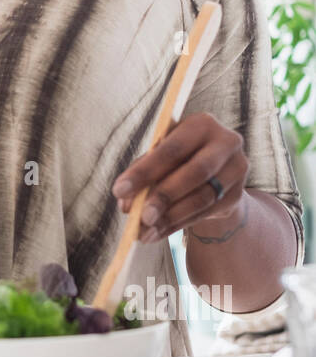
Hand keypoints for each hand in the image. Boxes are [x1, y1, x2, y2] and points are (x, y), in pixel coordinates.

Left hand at [111, 113, 248, 243]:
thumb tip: (127, 203)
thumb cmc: (180, 158)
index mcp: (201, 124)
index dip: (145, 170)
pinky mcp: (237, 195)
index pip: (172, 148)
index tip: (119, 190)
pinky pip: (205, 213)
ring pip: (202, 198)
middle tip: (141, 217)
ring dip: (171, 217)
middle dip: (164, 196)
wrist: (215, 172)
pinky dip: (179, 224)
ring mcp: (236, 169)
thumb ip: (144, 172)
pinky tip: (159, 232)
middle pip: (195, 172)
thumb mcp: (162, 155)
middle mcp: (225, 142)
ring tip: (146, 231)